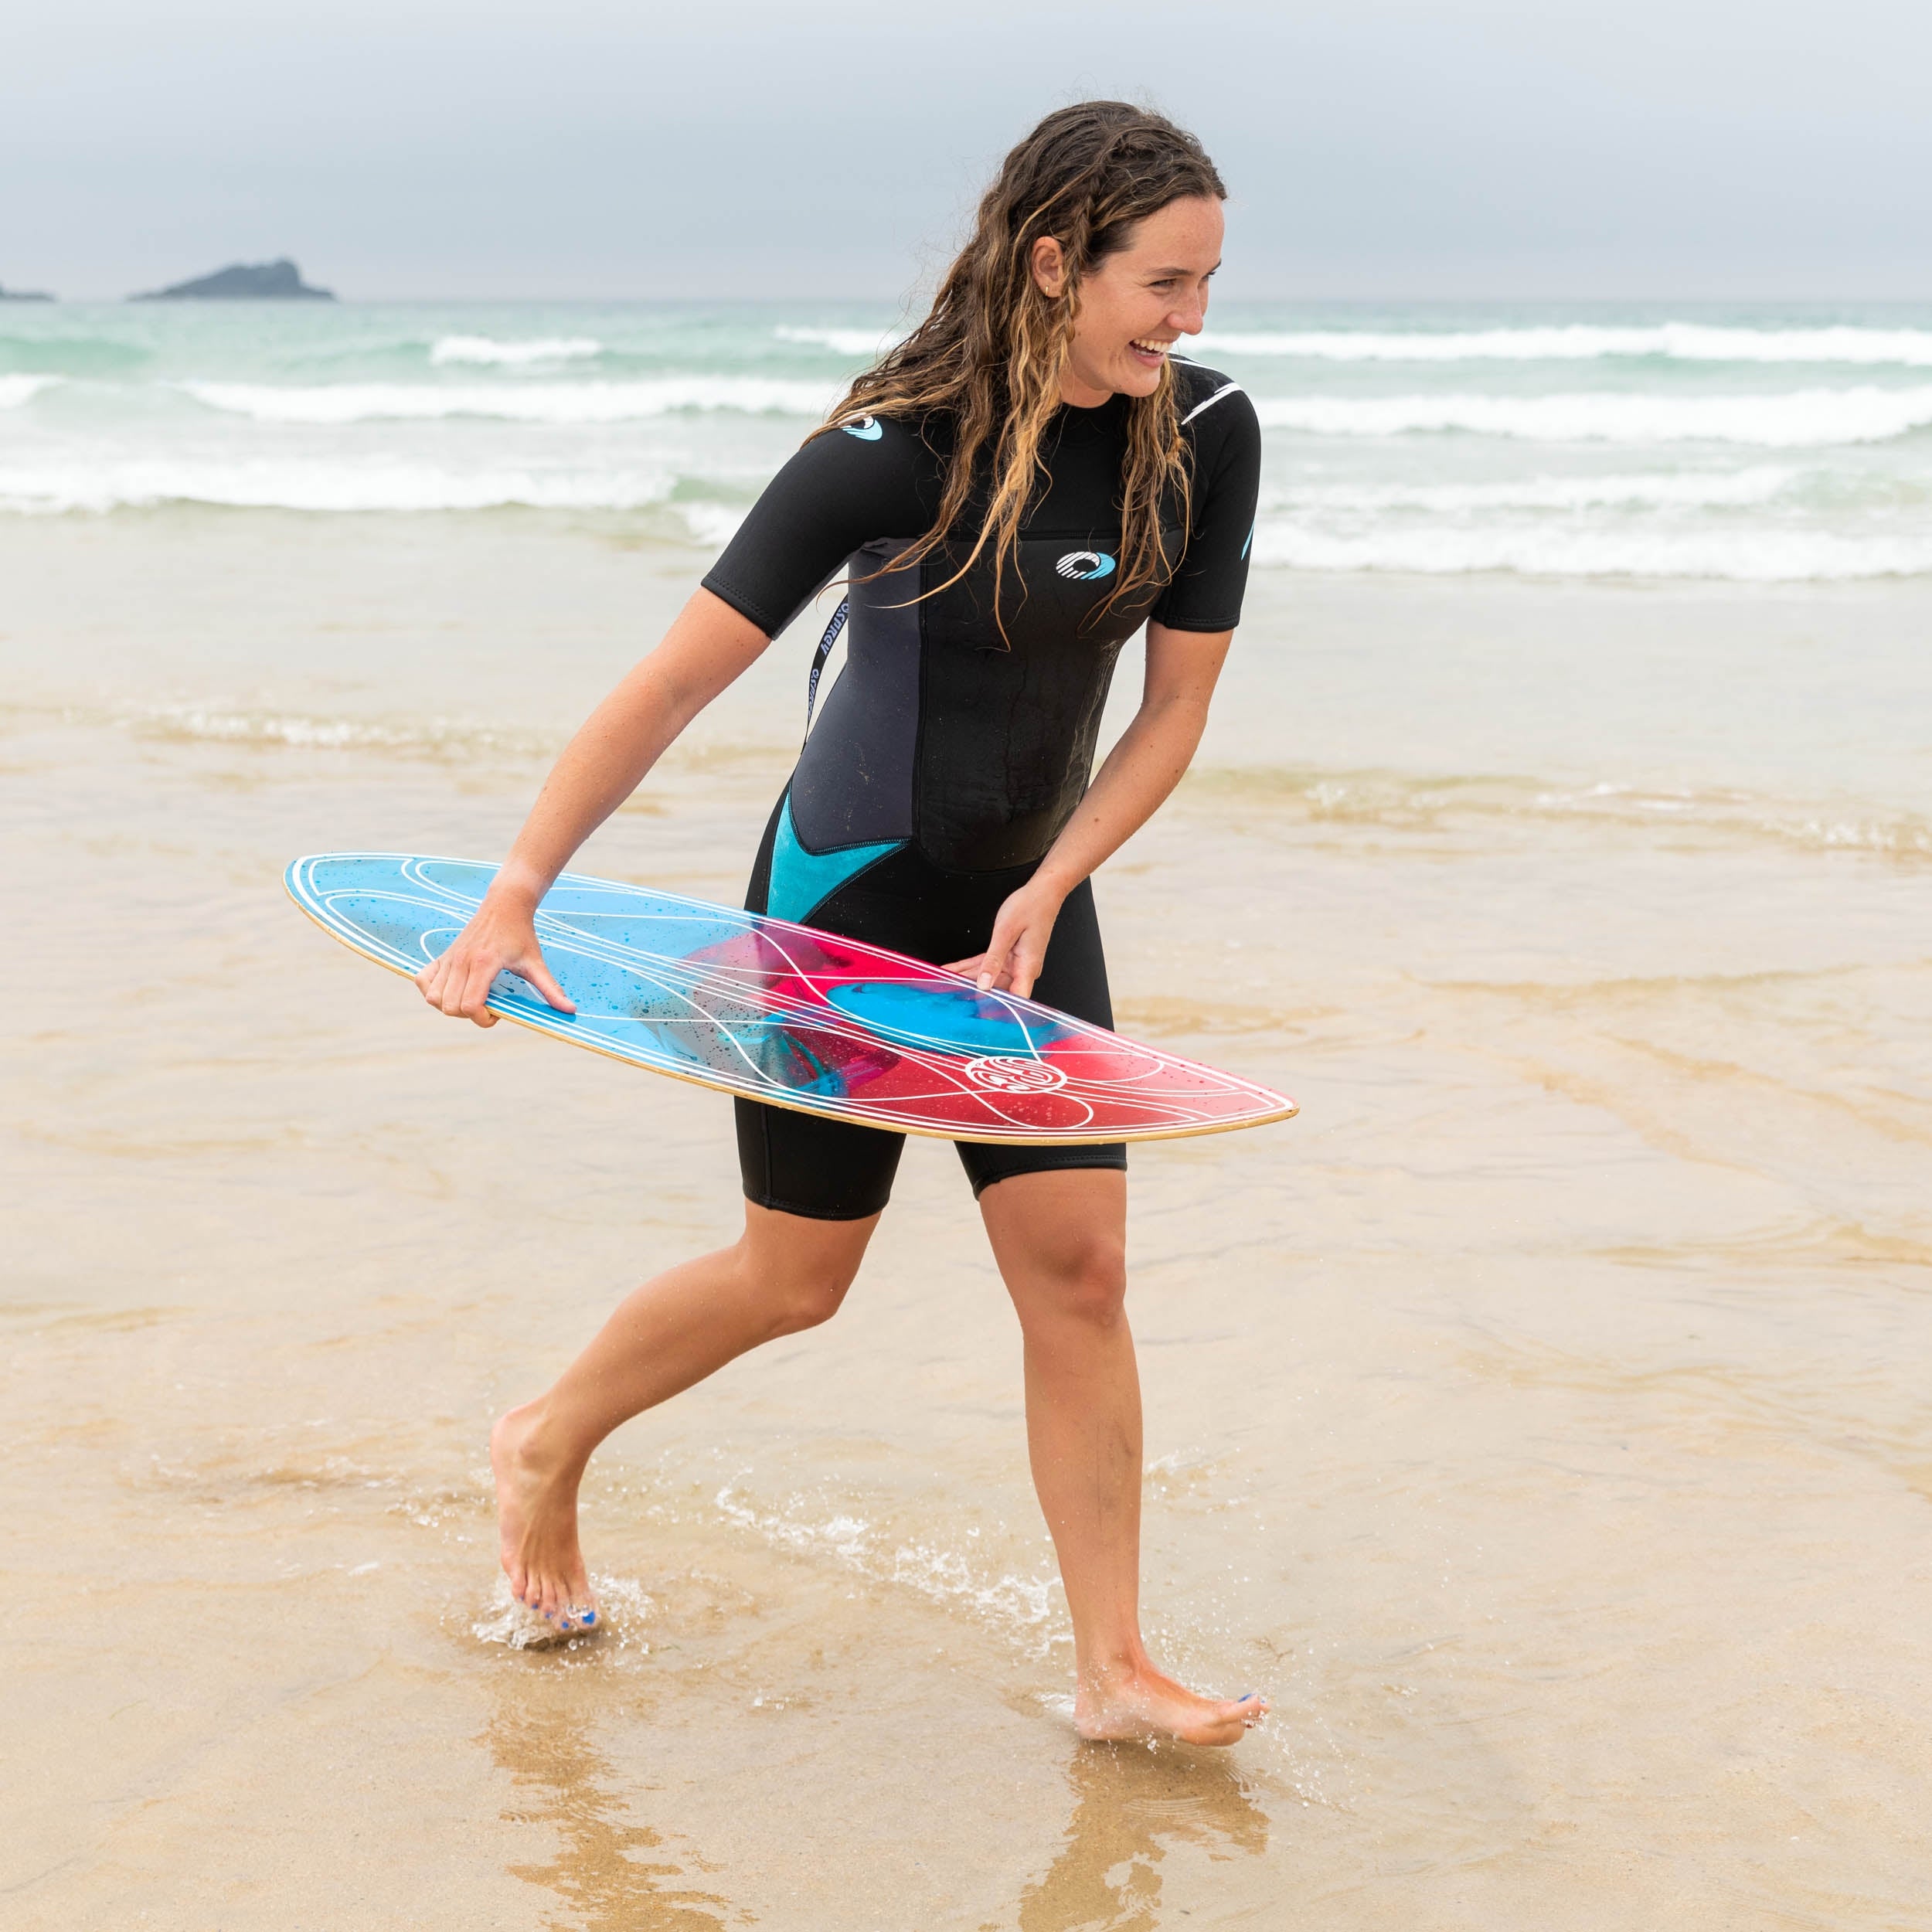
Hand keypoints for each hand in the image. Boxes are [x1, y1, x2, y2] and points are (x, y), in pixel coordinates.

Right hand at [413, 889, 575, 1028]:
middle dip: (468, 1016)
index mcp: (484, 964)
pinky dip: (431, 991)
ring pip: (433, 998)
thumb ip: (551, 989)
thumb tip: (570, 1010)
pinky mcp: (442, 956)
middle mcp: (461, 961)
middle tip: (487, 1005)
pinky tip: (451, 990)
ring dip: (450, 1006)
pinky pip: (422, 980)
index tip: (497, 1014)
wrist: (504, 905)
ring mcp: (449, 958)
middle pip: (450, 1007)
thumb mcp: (536, 962)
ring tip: (470, 998)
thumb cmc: (521, 934)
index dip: (483, 1019)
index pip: (470, 1006)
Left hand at [946, 876, 1068, 998]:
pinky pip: (988, 964)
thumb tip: (984, 983)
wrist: (1043, 892)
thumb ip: (993, 959)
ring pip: (989, 977)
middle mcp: (1024, 970)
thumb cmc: (1031, 907)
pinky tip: (955, 970)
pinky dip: (972, 967)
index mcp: (1028, 967)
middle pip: (997, 989)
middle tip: (950, 993)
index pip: (1015, 999)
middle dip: (972, 991)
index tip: (975, 1013)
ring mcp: (1016, 964)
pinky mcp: (1010, 956)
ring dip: (968, 978)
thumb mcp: (1006, 932)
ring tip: (946, 981)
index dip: (997, 1010)